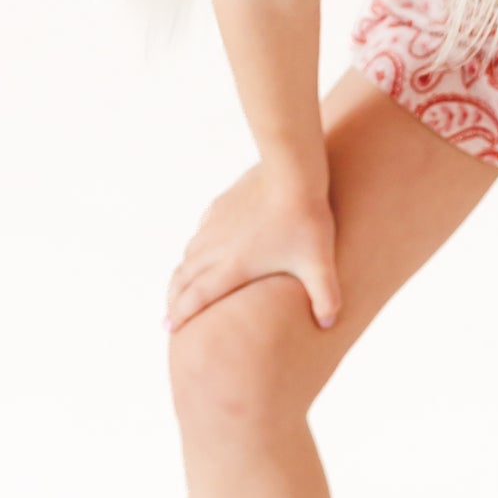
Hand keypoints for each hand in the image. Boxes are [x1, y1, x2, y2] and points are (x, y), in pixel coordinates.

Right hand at [163, 160, 343, 334]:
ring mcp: (217, 224)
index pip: (197, 297)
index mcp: (233, 267)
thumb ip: (326, 297)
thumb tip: (329, 323)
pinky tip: (201, 248)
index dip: (180, 314)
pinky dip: (194, 247)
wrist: (293, 171)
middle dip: (173, 300)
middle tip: (168, 316)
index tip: (168, 327)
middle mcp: (216, 247)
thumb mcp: (320, 265)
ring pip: (189, 254)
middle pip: (184, 278)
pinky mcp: (222, 204)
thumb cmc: (306, 220)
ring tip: (180, 287)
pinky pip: (200, 231)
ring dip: (181, 275)